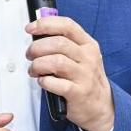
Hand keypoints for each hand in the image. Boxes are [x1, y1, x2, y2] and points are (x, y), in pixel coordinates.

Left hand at [25, 16, 113, 130]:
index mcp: (88, 45)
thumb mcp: (82, 56)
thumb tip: (39, 34)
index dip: (45, 24)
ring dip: (38, 65)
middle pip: (58, 43)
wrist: (100, 106)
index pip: (66, 25)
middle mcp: (88, 58)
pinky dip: (44, 81)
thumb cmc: (86, 79)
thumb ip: (64, 44)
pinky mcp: (78, 93)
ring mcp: (84, 75)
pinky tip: (43, 82)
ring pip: (55, 62)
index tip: (30, 28)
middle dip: (37, 48)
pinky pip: (55, 83)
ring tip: (34, 70)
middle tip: (30, 55)